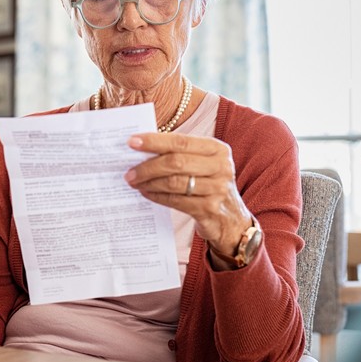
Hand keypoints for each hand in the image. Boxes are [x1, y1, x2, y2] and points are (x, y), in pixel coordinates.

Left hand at [124, 133, 252, 259]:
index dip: (154, 141)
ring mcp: (217, 189)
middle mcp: (221, 167)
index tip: (131, 142)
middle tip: (128, 171)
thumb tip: (142, 148)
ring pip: (174, 183)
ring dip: (149, 182)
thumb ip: (180, 154)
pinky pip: (175, 200)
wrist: (231, 220)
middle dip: (148, 166)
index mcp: (217, 149)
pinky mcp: (209, 209)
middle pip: (176, 162)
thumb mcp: (203, 164)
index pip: (180, 141)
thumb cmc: (209, 185)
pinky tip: (146, 193)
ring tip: (134, 182)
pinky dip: (157, 196)